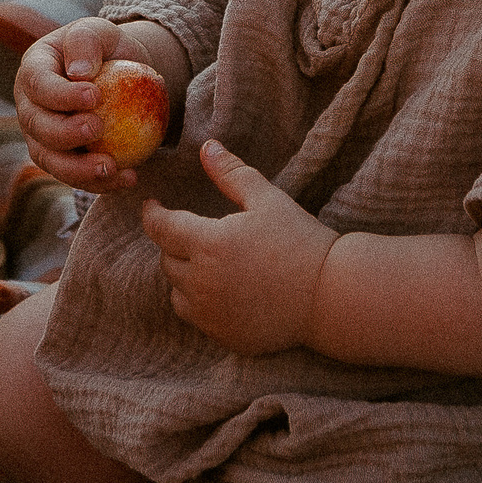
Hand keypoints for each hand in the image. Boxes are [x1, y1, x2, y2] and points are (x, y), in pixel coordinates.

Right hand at [15, 18, 137, 192]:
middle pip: (37, 126)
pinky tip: (129, 178)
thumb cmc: (106, 48)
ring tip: (111, 167)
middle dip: (63, 133)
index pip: (38, 84)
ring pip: (51, 160)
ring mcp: (42, 137)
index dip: (61, 94)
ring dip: (78, 170)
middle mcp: (30, 107)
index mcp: (33, 70)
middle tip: (97, 128)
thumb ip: (86, 41)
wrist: (120, 75)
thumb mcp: (99, 30)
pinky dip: (100, 182)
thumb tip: (80, 73)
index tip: (94, 96)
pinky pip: (76, 176)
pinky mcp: (62, 160)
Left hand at [140, 140, 336, 354]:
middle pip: (167, 259)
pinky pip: (194, 316)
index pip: (161, 228)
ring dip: (184, 274)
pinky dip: (198, 301)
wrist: (329, 296)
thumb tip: (207, 147)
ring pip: (176, 290)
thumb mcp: (268, 199)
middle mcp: (201, 281)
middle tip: (196, 232)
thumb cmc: (301, 241)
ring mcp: (210, 313)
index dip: (152, 214)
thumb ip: (232, 173)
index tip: (152, 205)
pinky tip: (223, 290)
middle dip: (174, 242)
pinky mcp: (222, 335)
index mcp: (209, 243)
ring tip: (209, 262)